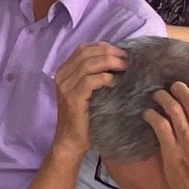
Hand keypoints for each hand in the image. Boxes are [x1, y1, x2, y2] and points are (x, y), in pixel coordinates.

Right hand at [49, 42, 126, 159]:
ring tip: (124, 67)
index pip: (83, 48)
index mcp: (64, 71)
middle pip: (86, 53)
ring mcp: (65, 87)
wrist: (72, 141)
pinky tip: (114, 82)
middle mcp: (61, 76)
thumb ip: (93, 74)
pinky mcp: (72, 98)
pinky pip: (90, 80)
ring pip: (88, 64)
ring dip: (110, 62)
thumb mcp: (87, 91)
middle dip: (109, 52)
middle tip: (127, 59)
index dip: (104, 47)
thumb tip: (117, 59)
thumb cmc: (84, 117)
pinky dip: (104, 78)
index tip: (122, 52)